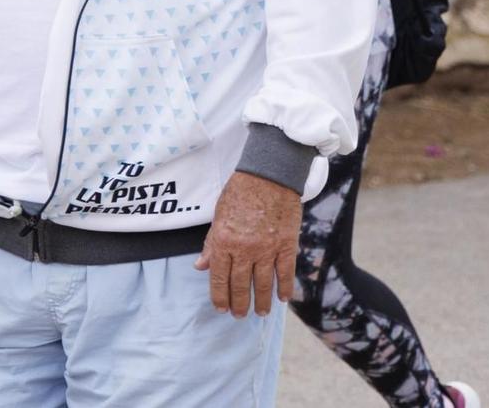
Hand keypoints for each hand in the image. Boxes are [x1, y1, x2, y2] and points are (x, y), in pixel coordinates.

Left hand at [195, 171, 299, 316]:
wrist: (269, 174)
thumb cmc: (240, 192)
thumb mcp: (218, 215)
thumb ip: (211, 244)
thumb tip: (201, 266)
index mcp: (224, 241)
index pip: (219, 277)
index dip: (219, 296)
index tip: (221, 308)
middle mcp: (244, 248)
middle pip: (240, 285)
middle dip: (239, 304)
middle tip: (239, 315)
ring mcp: (267, 248)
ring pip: (263, 284)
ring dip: (261, 301)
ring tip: (260, 312)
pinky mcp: (287, 245)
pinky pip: (285, 273)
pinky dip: (284, 287)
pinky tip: (282, 298)